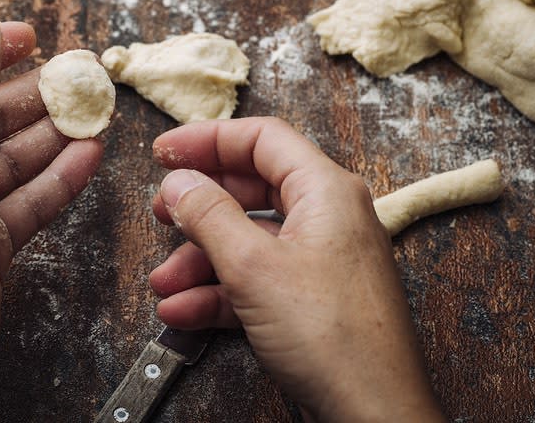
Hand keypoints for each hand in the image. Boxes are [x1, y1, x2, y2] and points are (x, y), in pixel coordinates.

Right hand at [148, 117, 443, 422]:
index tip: (165, 152)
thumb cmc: (335, 338)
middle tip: (161, 212)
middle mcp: (327, 219)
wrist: (373, 414)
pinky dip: (219, 293)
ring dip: (200, 260)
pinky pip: (258, 281)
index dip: (208, 140)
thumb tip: (178, 182)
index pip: (262, 139)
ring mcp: (321, 261)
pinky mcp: (312, 301)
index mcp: (325, 191)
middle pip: (251, 190)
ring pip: (249, 241)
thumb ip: (209, 215)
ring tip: (164, 282)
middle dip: (199, 207)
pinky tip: (184, 311)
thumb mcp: (253, 267)